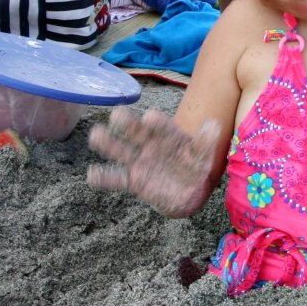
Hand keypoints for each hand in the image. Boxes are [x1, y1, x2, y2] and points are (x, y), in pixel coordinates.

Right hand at [87, 106, 218, 216]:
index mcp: (167, 134)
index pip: (161, 126)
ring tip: (96, 134)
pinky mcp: (134, 180)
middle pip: (136, 132)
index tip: (149, 117)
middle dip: (127, 123)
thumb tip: (214, 125)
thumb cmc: (195, 165)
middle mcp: (150, 144)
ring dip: (108, 143)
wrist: (189, 190)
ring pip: (121, 150)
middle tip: (117, 114)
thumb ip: (206, 141)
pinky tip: (92, 174)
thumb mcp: (203, 154)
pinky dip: (104, 176)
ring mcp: (140, 161)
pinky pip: (117, 177)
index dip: (156, 122)